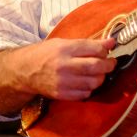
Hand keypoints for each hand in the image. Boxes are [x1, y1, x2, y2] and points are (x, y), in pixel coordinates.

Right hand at [3, 37, 117, 100]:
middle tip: (110, 63)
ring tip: (96, 73)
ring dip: (100, 78)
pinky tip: (85, 82)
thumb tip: (111, 42)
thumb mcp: (64, 43)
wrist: (25, 71)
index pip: (94, 49)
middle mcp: (64, 65)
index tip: (108, 51)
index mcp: (64, 49)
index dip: (105, 50)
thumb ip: (88, 43)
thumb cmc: (46, 54)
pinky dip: (89, 88)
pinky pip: (85, 94)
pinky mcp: (61, 94)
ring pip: (93, 82)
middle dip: (108, 65)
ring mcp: (62, 82)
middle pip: (96, 66)